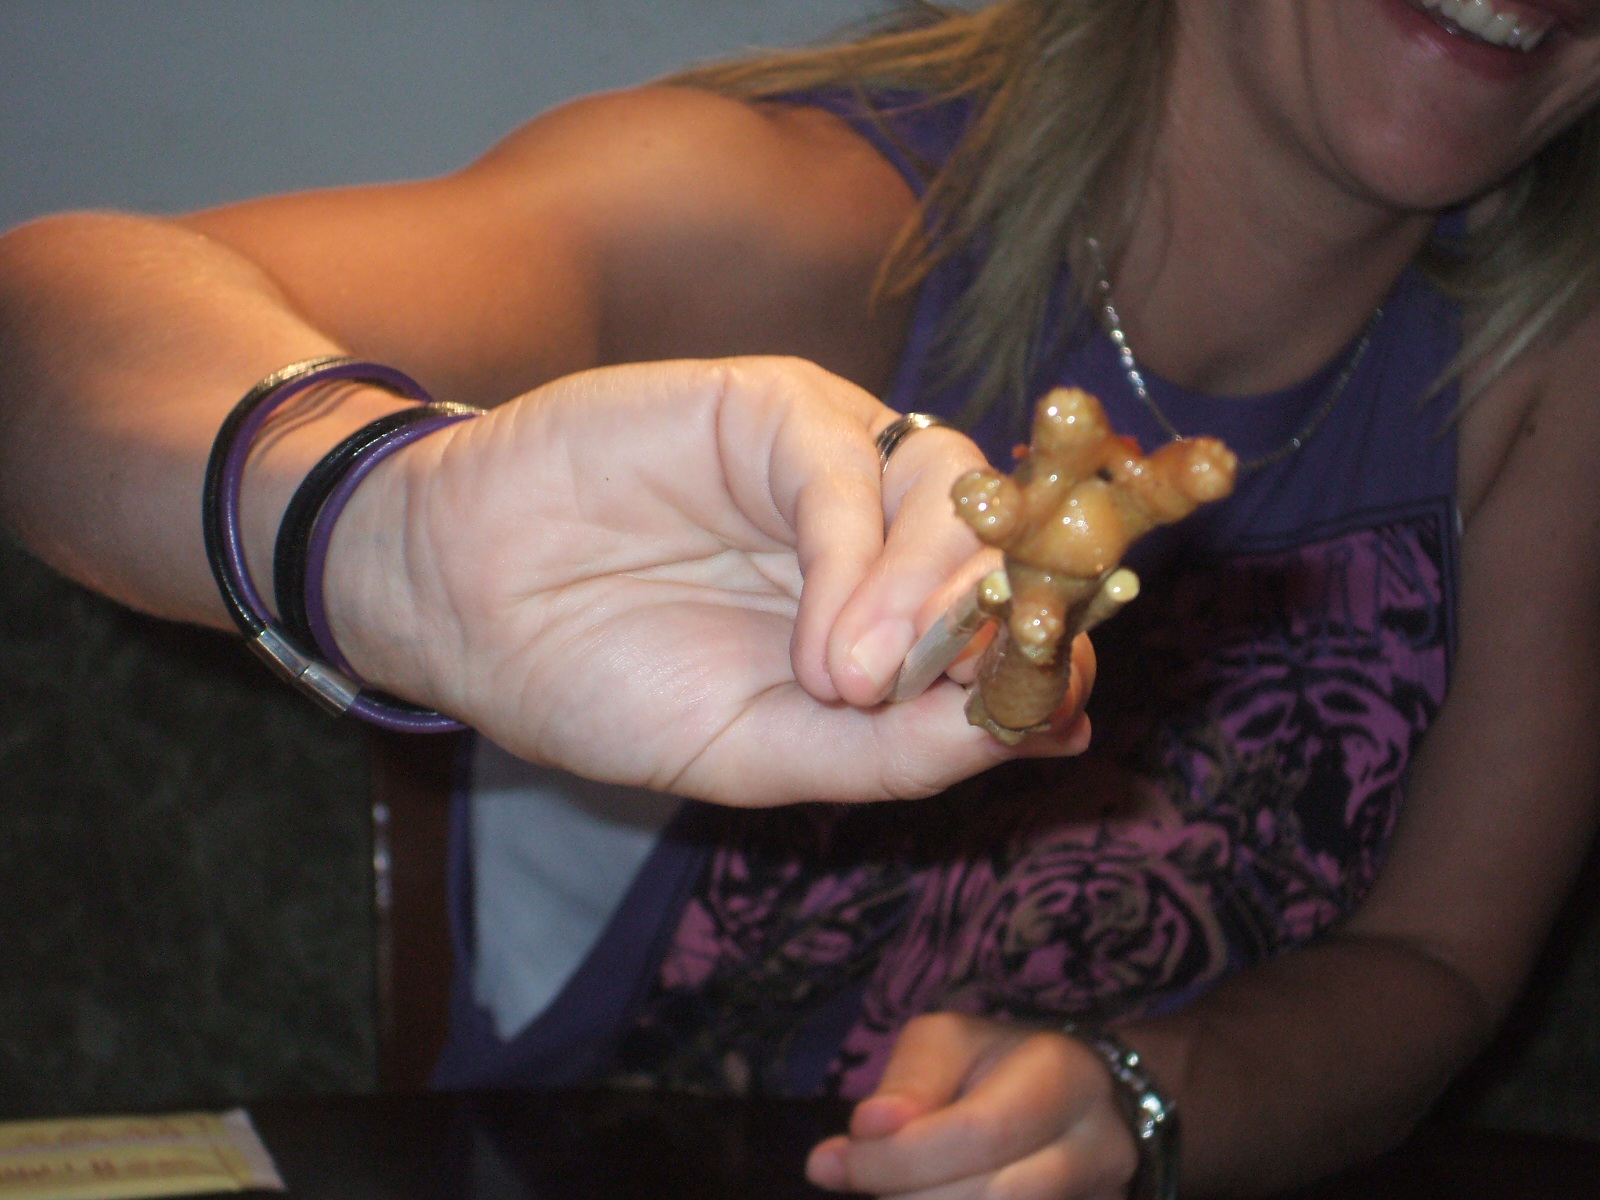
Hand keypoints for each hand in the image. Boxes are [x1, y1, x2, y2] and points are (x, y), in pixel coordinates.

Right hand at [325, 356, 1091, 804]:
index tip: (1054, 708)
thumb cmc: (607, 683)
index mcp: (890, 610)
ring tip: (855, 685)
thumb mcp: (766, 753)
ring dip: (928, 596)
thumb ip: (903, 750)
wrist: (462, 605)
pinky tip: (823, 650)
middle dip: (1002, 624)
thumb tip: (1058, 732)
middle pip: (1000, 544)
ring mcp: (828, 463)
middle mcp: (877, 528)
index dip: (1048, 653)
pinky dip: (855, 557)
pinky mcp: (767, 407)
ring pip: (946, 493)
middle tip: (966, 695)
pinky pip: (847, 463)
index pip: (1013, 611)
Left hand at [807, 1013, 1137, 1199]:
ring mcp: (1103, 1196)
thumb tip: (856, 1139)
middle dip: (907, 1198)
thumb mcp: (948, 1045)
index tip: (837, 1164)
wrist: (1075, 1100)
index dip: (900, 1158)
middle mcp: (1101, 1144)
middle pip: (994, 1197)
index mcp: (1066, 1075)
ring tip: (895, 1192)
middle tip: (865, 1185)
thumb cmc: (996, 1065)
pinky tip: (922, 1199)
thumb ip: (906, 1087)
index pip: (980, 1132)